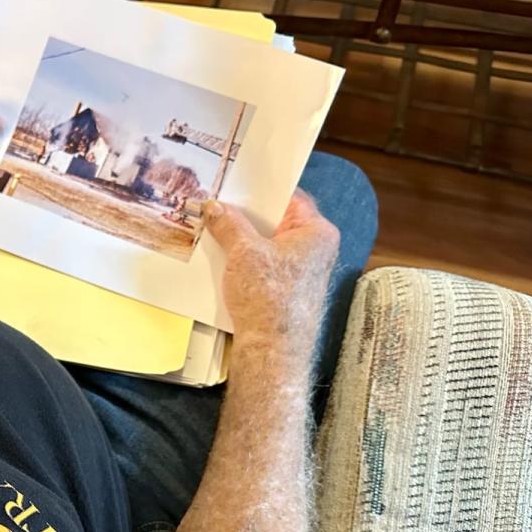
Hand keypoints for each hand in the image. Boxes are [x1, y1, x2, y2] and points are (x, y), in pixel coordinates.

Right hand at [204, 190, 338, 357]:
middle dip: (247, 214)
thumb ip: (229, 223)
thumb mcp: (243, 252)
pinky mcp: (288, 290)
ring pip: (269, 243)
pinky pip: (266, 263)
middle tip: (217, 201)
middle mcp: (316, 249)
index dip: (261, 189)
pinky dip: (246, 258)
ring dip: (243, 237)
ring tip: (213, 225)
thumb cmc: (268, 297)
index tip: (235, 180)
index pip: (289, 197)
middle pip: (277, 220)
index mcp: (317, 232)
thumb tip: (214, 206)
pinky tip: (222, 254)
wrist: (271, 350)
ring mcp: (303, 271)